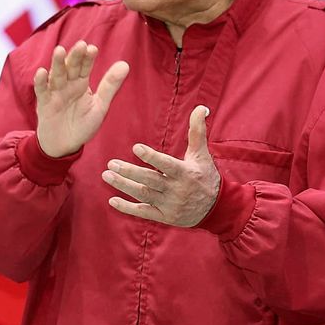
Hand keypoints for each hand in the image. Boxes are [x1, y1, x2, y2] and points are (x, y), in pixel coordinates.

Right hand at [34, 41, 129, 157]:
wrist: (64, 145)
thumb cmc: (82, 125)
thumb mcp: (100, 105)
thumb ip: (110, 85)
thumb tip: (125, 64)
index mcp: (81, 83)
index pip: (85, 67)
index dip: (88, 58)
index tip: (93, 48)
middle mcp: (67, 85)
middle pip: (70, 67)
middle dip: (75, 56)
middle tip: (81, 45)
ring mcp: (55, 93)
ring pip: (56, 75)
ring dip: (57, 63)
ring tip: (59, 51)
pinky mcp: (44, 104)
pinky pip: (41, 91)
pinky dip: (41, 82)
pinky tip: (42, 72)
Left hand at [104, 105, 220, 226]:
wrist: (218, 208)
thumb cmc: (205, 176)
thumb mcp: (202, 154)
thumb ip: (197, 131)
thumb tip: (200, 107)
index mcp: (185, 173)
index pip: (166, 164)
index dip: (151, 157)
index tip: (135, 147)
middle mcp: (177, 190)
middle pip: (150, 180)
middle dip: (129, 172)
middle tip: (111, 163)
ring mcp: (170, 205)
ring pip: (143, 195)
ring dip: (123, 185)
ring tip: (106, 175)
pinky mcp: (165, 216)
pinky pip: (144, 212)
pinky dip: (127, 208)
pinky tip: (112, 200)